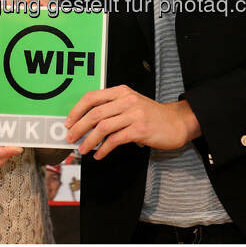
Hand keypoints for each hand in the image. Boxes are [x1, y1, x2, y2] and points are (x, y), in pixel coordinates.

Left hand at [64, 85, 200, 159]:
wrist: (177, 122)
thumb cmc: (152, 115)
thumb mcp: (131, 104)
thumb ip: (112, 109)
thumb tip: (87, 124)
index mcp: (121, 91)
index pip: (92, 97)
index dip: (77, 110)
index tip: (68, 122)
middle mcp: (126, 100)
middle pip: (94, 113)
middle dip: (78, 127)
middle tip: (70, 138)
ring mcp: (134, 114)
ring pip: (102, 127)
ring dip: (88, 140)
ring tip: (82, 149)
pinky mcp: (140, 130)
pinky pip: (115, 140)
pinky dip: (103, 149)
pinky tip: (99, 155)